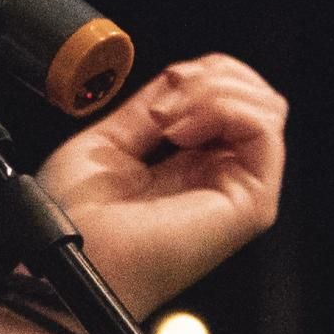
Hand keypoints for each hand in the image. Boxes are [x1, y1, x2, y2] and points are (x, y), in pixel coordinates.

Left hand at [39, 52, 287, 320]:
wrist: (67, 259)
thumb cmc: (76, 222)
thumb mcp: (108, 142)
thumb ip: (151, 108)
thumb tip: (181, 76)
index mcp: (189, 164)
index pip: (230, 96)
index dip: (199, 74)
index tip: (161, 88)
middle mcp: (220, 176)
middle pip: (257, 97)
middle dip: (211, 77)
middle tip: (165, 103)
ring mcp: (238, 190)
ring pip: (266, 107)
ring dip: (213, 91)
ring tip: (169, 120)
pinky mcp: (249, 204)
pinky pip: (263, 130)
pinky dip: (223, 108)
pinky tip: (180, 130)